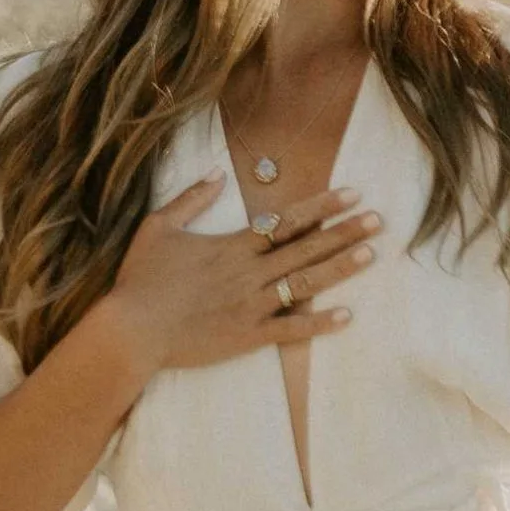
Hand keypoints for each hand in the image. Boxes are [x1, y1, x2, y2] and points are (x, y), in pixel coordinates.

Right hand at [100, 177, 378, 377]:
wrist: (130, 330)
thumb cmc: (140, 280)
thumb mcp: (159, 227)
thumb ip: (191, 199)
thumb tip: (219, 174)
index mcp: (232, 246)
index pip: (287, 220)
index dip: (322, 206)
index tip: (352, 194)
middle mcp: (249, 272)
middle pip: (306, 247)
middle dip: (344, 231)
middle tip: (378, 219)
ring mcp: (251, 305)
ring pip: (305, 283)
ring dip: (340, 268)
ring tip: (372, 254)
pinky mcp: (247, 336)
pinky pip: (290, 329)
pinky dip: (319, 323)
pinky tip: (347, 316)